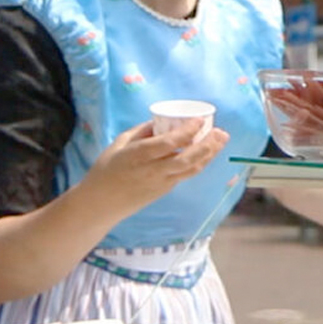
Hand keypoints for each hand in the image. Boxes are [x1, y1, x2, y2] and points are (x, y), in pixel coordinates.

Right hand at [83, 119, 228, 216]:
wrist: (101, 203)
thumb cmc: (106, 170)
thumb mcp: (119, 144)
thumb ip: (142, 132)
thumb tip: (162, 121)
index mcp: (138, 156)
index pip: (169, 143)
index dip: (187, 131)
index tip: (200, 120)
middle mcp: (153, 171)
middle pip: (187, 159)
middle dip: (207, 145)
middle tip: (221, 132)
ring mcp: (161, 183)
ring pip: (191, 169)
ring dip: (209, 155)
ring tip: (221, 140)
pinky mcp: (165, 190)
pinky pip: (185, 174)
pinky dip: (198, 162)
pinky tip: (206, 152)